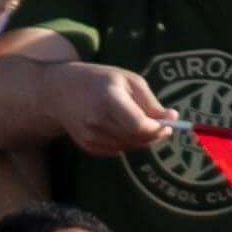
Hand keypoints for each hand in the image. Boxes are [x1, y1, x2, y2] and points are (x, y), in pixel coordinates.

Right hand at [52, 62, 180, 155]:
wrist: (59, 91)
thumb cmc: (99, 80)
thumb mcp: (128, 80)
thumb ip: (150, 102)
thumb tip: (172, 118)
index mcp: (108, 99)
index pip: (138, 125)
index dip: (156, 129)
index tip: (167, 125)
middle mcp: (97, 121)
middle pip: (136, 138)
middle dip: (153, 134)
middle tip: (161, 124)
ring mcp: (90, 136)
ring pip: (129, 147)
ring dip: (140, 139)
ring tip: (136, 120)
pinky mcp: (88, 146)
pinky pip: (117, 150)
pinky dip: (125, 142)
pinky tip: (119, 126)